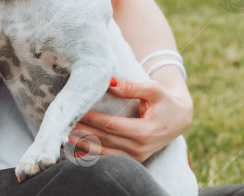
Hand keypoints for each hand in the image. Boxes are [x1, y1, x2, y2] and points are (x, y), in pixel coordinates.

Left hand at [70, 78, 192, 162]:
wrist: (180, 118)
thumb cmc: (165, 100)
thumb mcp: (153, 89)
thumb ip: (131, 87)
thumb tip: (109, 83)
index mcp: (144, 132)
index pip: (110, 125)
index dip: (91, 119)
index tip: (76, 110)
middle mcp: (139, 148)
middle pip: (104, 140)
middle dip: (83, 131)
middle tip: (63, 123)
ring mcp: (137, 157)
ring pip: (104, 153)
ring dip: (84, 145)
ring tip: (65, 136)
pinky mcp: (134, 160)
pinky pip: (110, 159)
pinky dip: (92, 156)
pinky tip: (76, 152)